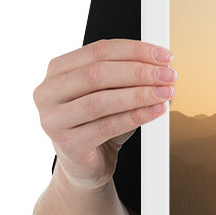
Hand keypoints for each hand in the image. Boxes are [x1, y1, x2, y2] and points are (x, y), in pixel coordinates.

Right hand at [33, 38, 175, 190]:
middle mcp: (48, 93)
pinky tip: (155, 111)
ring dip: (139, 94)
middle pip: (98, 74)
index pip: (98, 51)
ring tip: (165, 93)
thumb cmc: (98, 123)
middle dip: (139, 72)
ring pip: (101, 101)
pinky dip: (136, 117)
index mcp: (57, 71)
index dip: (135, 50)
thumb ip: (127, 76)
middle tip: (167, 75)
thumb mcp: (110, 93)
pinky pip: (106, 127)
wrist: (86, 164)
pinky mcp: (67, 145)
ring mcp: (53, 120)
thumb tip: (161, 65)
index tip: (163, 56)